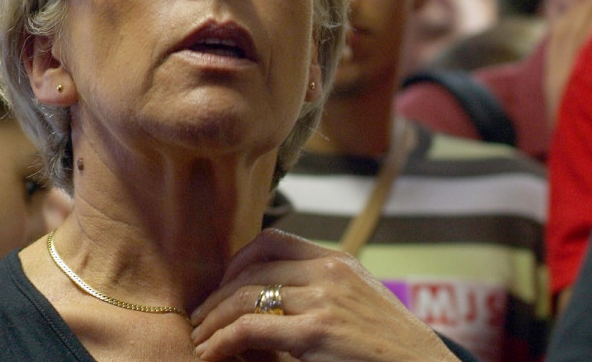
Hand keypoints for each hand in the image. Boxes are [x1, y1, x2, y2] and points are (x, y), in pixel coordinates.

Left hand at [190, 229, 458, 361]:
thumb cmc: (393, 353)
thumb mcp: (359, 310)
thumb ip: (319, 297)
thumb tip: (267, 308)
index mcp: (339, 262)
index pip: (273, 241)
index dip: (237, 262)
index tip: (221, 288)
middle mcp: (329, 271)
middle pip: (252, 268)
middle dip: (217, 295)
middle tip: (198, 319)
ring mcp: (324, 299)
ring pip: (244, 296)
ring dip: (212, 320)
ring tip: (198, 340)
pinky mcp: (317, 331)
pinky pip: (250, 329)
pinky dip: (222, 341)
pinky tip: (211, 353)